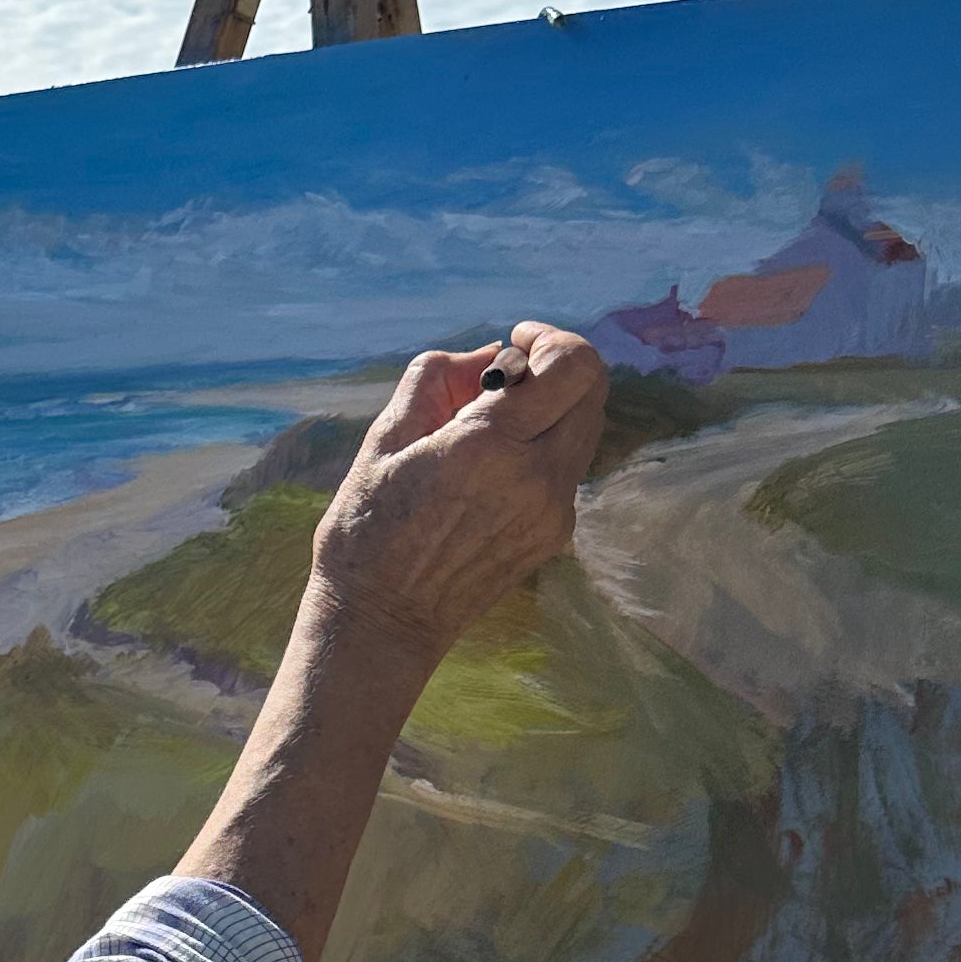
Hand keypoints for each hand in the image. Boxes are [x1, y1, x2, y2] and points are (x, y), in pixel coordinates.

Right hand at [303, 323, 609, 672]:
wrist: (383, 623)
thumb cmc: (368, 532)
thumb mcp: (383, 440)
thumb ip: (436, 378)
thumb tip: (488, 356)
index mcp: (490, 445)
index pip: (572, 366)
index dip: (551, 339)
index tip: (516, 342)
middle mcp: (536, 477)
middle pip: (592, 391)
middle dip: (557, 367)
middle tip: (509, 375)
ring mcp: (553, 511)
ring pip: (584, 429)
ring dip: (553, 408)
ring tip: (494, 424)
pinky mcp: (554, 535)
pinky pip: (567, 469)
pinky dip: (544, 447)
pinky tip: (493, 467)